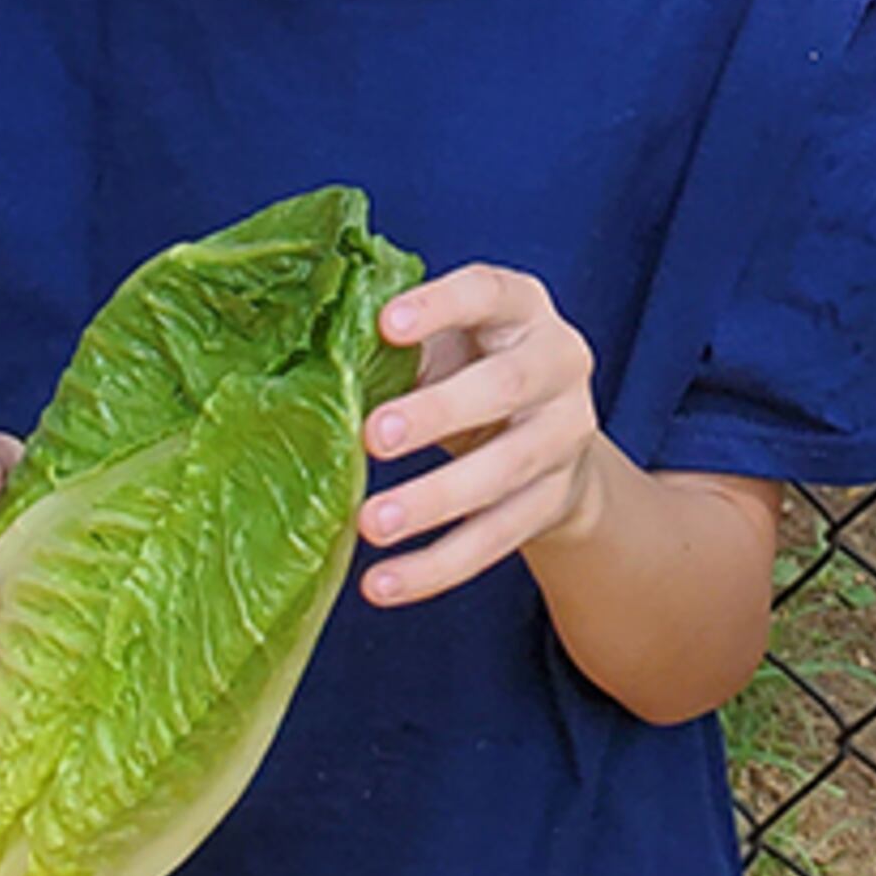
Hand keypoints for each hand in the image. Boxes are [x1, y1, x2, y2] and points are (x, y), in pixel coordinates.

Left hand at [355, 266, 605, 606]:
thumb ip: (397, 346)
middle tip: (373, 436)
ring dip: (435, 500)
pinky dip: (437, 566)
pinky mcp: (553, 501)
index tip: (386, 325)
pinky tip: (384, 583)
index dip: (441, 306)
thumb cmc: (471, 368)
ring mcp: (564, 436)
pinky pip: (495, 538)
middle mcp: (558, 365)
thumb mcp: (446, 340)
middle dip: (439, 412)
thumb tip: (311, 366)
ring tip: (372, 523)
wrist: (549, 434)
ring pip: (505, 472)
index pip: (488, 292)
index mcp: (522, 308)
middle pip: (506, 385)